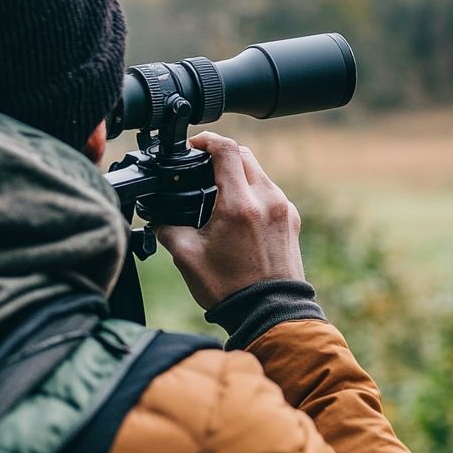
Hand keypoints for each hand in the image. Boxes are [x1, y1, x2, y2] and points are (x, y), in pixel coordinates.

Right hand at [154, 132, 304, 308]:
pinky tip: (237, 210)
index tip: (193, 145)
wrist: (270, 312)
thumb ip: (168, 227)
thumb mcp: (186, 256)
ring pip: (258, 173)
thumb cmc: (229, 289)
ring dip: (237, 173)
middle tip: (201, 167)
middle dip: (220, 155)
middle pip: (244, 155)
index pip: (225, 150)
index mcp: (239, 204)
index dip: (205, 140)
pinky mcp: (292, 219)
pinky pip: (270, 192)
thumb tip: (159, 214)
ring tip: (216, 191)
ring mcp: (284, 208)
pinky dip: (252, 191)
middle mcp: (267, 200)